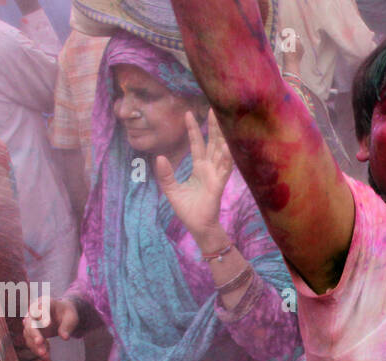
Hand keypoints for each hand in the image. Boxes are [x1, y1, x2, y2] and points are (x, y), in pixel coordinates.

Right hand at [22, 296, 80, 360]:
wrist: (62, 315)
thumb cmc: (67, 314)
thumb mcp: (72, 317)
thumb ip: (68, 326)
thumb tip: (64, 337)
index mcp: (44, 303)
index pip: (39, 308)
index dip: (40, 315)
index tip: (46, 323)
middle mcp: (33, 312)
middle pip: (29, 324)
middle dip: (34, 334)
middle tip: (40, 343)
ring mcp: (31, 323)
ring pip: (28, 335)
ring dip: (35, 346)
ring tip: (46, 356)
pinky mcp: (32, 333)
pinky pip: (31, 342)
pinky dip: (37, 350)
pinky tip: (47, 358)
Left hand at [155, 109, 234, 242]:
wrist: (198, 227)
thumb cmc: (188, 210)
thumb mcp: (171, 190)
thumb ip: (165, 175)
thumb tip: (159, 157)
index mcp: (199, 168)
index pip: (197, 144)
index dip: (193, 129)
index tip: (188, 113)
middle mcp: (209, 169)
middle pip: (212, 143)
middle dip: (213, 127)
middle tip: (213, 108)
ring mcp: (215, 176)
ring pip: (220, 153)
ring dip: (222, 138)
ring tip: (223, 121)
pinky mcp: (218, 186)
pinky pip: (223, 170)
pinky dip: (225, 159)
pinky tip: (226, 147)